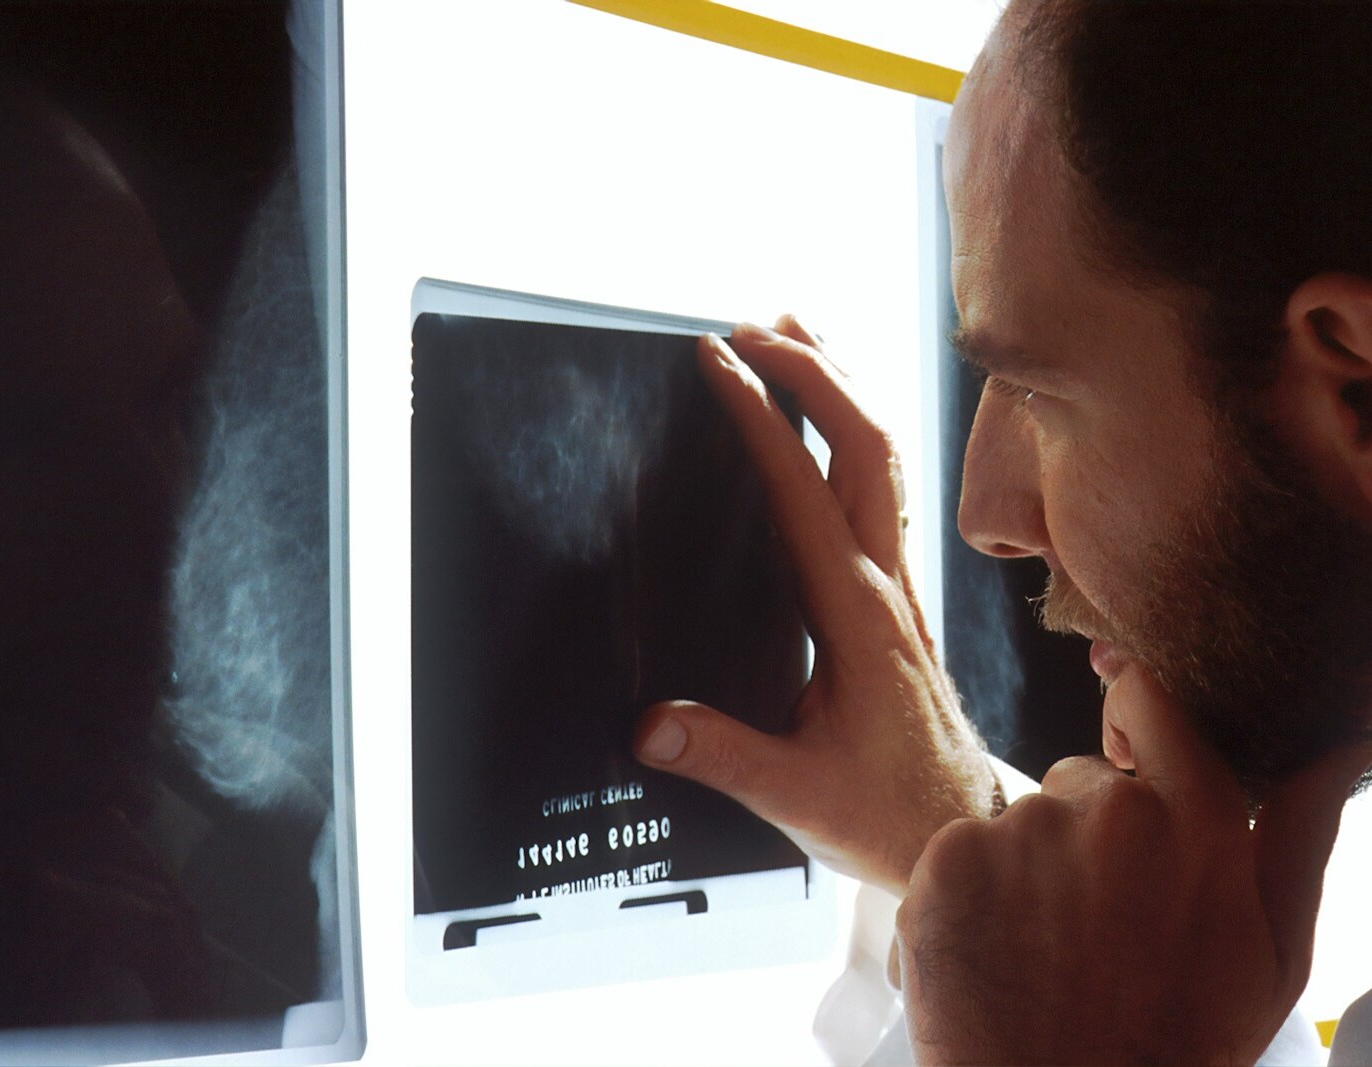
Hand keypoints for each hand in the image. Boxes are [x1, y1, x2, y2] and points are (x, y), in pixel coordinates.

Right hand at [633, 317, 995, 893]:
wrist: (961, 828)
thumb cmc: (889, 811)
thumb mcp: (798, 796)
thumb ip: (721, 756)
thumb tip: (645, 724)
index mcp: (857, 615)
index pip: (804, 490)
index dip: (760, 417)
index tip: (718, 362)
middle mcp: (886, 583)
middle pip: (866, 444)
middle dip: (812, 371)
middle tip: (751, 327)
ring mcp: (898, 584)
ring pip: (883, 457)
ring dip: (842, 388)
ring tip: (797, 333)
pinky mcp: (896, 596)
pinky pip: (881, 490)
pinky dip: (852, 434)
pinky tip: (827, 426)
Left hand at [897, 663, 1371, 1064]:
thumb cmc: (1178, 1041)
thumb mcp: (1272, 952)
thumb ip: (1301, 832)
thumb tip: (1341, 738)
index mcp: (1196, 820)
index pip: (1152, 702)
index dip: (1133, 717)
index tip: (1125, 753)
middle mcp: (1107, 809)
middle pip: (1080, 782)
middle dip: (1088, 836)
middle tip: (1097, 926)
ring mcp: (1020, 830)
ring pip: (1020, 824)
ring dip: (1028, 871)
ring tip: (1048, 953)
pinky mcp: (949, 857)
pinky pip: (960, 852)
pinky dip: (969, 893)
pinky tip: (997, 953)